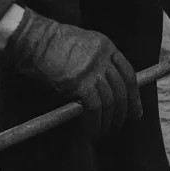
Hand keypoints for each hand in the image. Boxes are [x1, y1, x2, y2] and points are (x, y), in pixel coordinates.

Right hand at [2, 8, 142, 137]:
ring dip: (110, 119)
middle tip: (124, 122)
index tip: (136, 106)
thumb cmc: (51, 42)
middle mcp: (104, 59)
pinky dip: (95, 122)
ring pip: (110, 100)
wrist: (34, 39)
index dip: (133, 93)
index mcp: (107, 46)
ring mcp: (93, 71)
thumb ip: (95, 59)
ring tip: (107, 130)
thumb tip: (100, 82)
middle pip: (122, 88)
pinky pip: (94, 108)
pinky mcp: (80, 83)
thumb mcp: (82, 43)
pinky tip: (93, 131)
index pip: (128, 73)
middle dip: (126, 109)